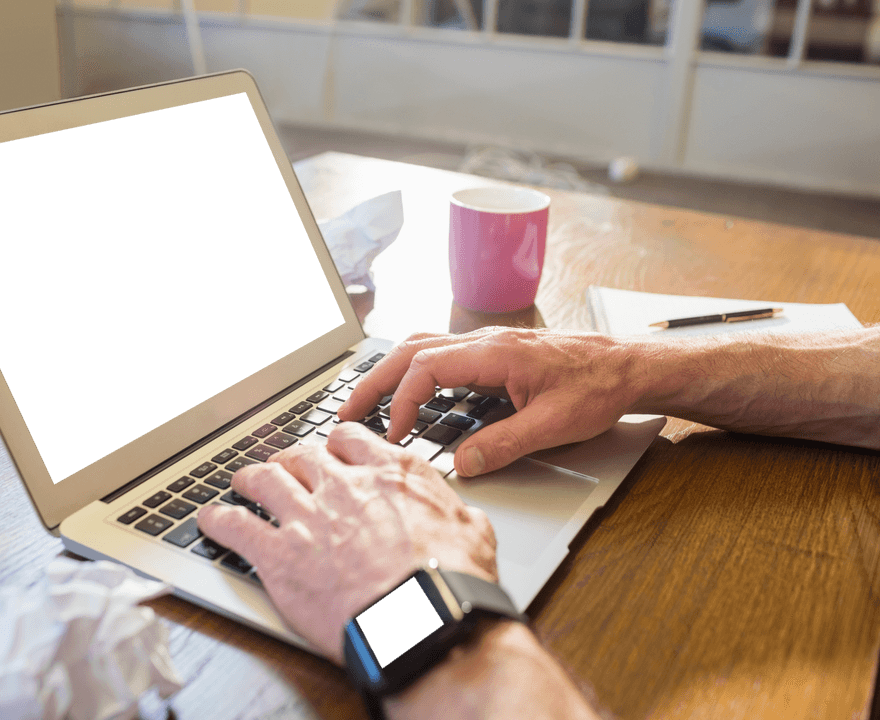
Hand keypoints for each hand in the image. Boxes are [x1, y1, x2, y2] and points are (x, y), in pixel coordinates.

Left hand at [196, 422, 497, 663]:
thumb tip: (459, 513)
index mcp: (390, 474)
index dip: (334, 446)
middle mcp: (343, 486)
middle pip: (302, 455)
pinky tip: (209, 519)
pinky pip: (235, 525)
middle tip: (285, 468)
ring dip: (250, 478)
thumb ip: (454, 511)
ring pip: (263, 480)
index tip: (331, 453)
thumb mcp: (472, 532)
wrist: (421, 623)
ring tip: (242, 482)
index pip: (349, 440)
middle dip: (291, 460)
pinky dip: (218, 519)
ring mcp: (306, 518)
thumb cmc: (451, 583)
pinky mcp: (278, 555)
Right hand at [338, 328, 640, 476]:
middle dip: (374, 380)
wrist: (629, 366)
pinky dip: (414, 370)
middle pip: (411, 350)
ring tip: (367, 399)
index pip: (425, 367)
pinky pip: (440, 352)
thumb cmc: (599, 387)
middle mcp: (485, 342)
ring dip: (391, 371)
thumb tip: (463, 466)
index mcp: (495, 354)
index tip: (394, 433)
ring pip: (422, 346)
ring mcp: (488, 344)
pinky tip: (410, 391)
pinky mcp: (494, 353)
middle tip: (347, 410)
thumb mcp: (553, 426)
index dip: (401, 401)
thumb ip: (504, 446)